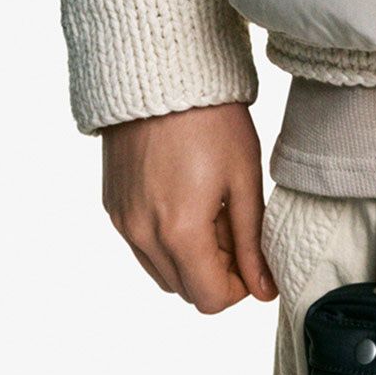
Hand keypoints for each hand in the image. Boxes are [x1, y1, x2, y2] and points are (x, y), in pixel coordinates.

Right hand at [100, 100, 278, 312]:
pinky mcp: (112, 206)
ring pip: (161, 272)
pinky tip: (182, 198)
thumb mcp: (243, 180)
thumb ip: (251, 244)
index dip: (238, 286)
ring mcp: (122, 221)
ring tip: (208, 211)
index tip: (249, 254)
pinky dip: (164, 240)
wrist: (161, 75)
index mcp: (180, 232)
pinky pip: (140, 246)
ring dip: (188, 259)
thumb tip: (263, 290)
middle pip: (185, 290)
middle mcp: (143, 234)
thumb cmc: (211, 120)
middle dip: (214, 271)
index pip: (209, 299)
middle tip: (231, 226)